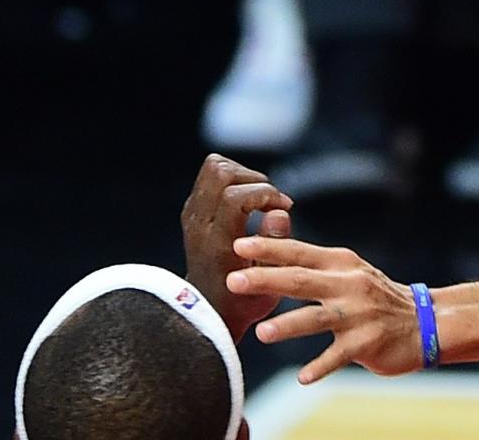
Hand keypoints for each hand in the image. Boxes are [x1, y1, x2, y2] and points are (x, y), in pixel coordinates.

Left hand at [180, 154, 295, 339]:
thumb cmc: (242, 301)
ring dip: (243, 175)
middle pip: (221, 172)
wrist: (209, 311)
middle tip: (272, 201)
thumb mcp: (268, 285)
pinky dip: (233, 179)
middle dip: (255, 179)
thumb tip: (279, 212)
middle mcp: (200, 225)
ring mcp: (193, 215)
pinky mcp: (193, 211)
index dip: (266, 194)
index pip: (235, 197)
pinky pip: (211, 177)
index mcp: (217, 244)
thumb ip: (274, 245)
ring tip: (261, 198)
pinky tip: (248, 200)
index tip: (284, 206)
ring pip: (214, 167)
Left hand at [228, 235, 423, 383]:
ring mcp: (358, 315)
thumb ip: (314, 265)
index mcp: (340, 263)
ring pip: (316, 319)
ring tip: (262, 333)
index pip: (299, 252)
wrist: (423, 322)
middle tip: (233, 281)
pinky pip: (338, 357)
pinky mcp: (366, 343)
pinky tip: (303, 378)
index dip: (268, 248)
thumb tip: (270, 251)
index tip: (238, 246)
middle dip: (265, 279)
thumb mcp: (349, 271)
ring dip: (288, 326)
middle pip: (301, 281)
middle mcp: (348, 284)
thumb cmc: (374, 297)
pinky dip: (320, 367)